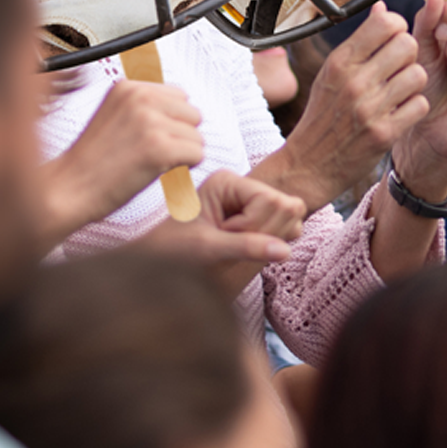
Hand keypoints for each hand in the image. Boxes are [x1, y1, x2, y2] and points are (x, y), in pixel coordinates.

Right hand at [38, 78, 203, 248]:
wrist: (65, 191)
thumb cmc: (89, 162)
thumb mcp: (113, 115)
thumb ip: (143, 105)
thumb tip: (180, 106)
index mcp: (128, 87)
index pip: (179, 95)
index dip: (170, 121)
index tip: (149, 138)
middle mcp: (141, 98)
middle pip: (192, 113)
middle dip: (179, 135)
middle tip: (151, 153)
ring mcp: (150, 122)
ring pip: (197, 136)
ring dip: (182, 153)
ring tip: (151, 163)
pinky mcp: (159, 148)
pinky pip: (198, 154)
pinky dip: (186, 168)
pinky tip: (160, 172)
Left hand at [143, 171, 305, 297]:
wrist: (155, 266)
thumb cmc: (173, 252)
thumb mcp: (207, 249)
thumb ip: (246, 247)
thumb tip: (286, 252)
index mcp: (227, 181)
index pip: (269, 199)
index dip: (253, 225)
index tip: (223, 236)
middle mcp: (243, 186)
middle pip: (286, 206)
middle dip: (263, 232)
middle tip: (228, 243)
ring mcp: (252, 203)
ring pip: (291, 218)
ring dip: (267, 240)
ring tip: (232, 246)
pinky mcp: (257, 219)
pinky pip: (286, 229)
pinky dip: (271, 244)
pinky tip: (242, 250)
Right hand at [258, 2, 428, 211]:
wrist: (308, 165)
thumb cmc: (322, 116)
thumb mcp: (332, 72)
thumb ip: (360, 41)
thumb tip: (383, 7)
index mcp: (340, 62)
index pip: (385, 22)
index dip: (398, 27)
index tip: (394, 38)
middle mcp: (354, 82)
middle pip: (408, 45)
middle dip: (409, 54)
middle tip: (400, 66)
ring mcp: (369, 109)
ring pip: (418, 75)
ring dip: (414, 82)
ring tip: (400, 90)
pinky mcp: (384, 134)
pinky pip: (420, 105)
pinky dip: (416, 107)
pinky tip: (402, 110)